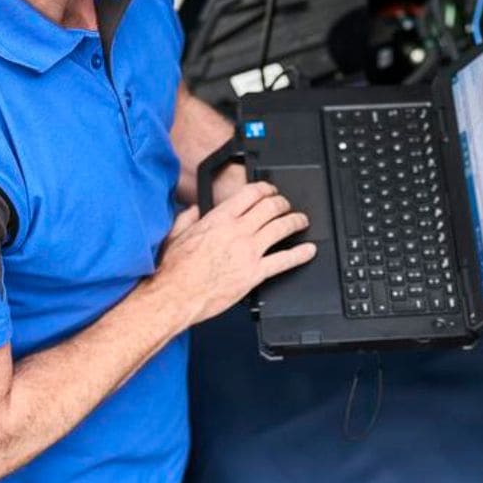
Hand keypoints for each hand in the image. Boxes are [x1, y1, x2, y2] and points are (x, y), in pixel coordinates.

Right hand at [150, 181, 315, 327]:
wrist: (176, 294)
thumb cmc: (174, 269)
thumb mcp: (176, 233)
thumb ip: (189, 217)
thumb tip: (196, 209)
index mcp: (219, 219)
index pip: (250, 193)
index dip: (266, 188)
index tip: (270, 190)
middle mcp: (237, 231)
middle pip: (271, 207)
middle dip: (283, 203)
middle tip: (287, 204)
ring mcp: (249, 252)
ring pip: (281, 228)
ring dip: (296, 221)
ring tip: (302, 221)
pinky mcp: (255, 273)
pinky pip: (284, 260)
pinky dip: (301, 254)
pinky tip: (309, 250)